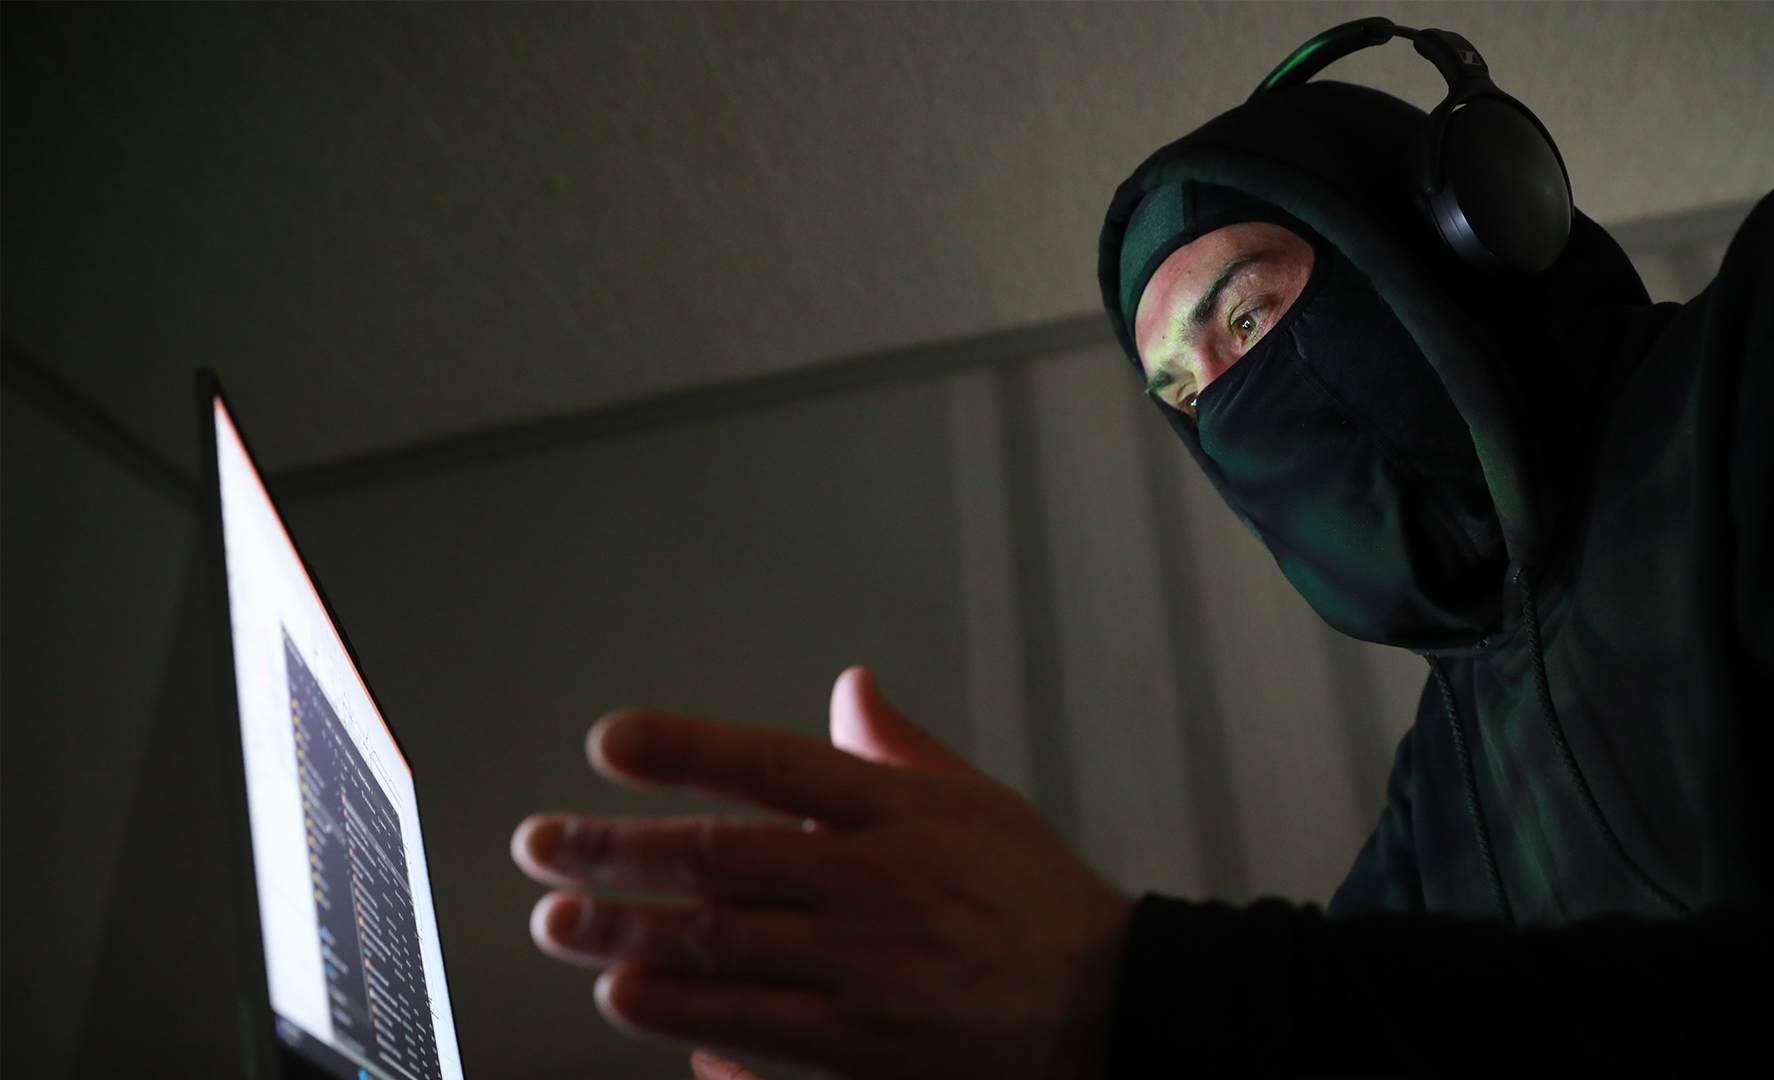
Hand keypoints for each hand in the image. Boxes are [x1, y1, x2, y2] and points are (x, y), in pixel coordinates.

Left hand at [511, 666, 1134, 1079]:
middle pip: (720, 858)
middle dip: (617, 849)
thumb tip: (852, 686)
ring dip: (624, 932)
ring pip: (717, 946)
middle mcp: (871, 883)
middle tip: (543, 844)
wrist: (1110, 1008)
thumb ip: (898, 747)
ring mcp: (862, 968)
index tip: (610, 742)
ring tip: (558, 919)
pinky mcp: (858, 1047)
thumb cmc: (1039, 902)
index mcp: (897, 812)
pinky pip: (749, 1025)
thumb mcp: (978, 803)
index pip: (771, 765)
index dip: (684, 750)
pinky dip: (680, 1012)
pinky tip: (626, 996)